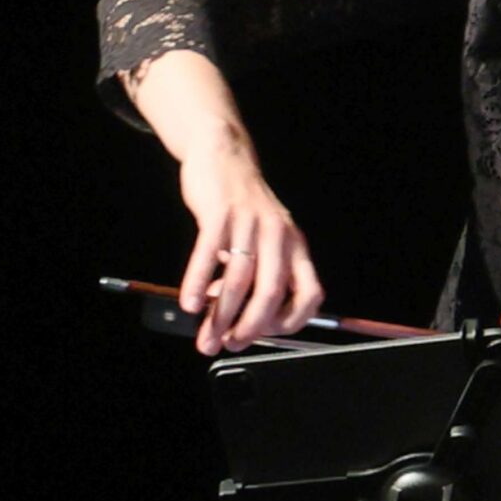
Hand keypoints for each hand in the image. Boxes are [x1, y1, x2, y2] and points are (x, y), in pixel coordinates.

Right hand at [175, 142, 323, 354]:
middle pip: (272, 292)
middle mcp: (279, 236)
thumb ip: (259, 273)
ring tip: (206, 336)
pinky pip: (209, 255)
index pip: (310, 293)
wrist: (224, 155)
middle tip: (230, 344)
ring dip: (221, 314)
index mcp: (296, 246)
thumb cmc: (244, 206)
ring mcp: (250, 224)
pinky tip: (190, 304)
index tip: (268, 335)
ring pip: (239, 280)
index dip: (292, 320)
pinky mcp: (220, 213)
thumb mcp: (266, 237)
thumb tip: (237, 317)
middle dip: (250, 327)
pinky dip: (198, 283)